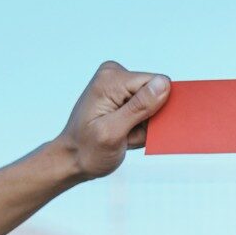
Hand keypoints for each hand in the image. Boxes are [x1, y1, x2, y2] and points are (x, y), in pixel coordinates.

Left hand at [55, 61, 171, 180]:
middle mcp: (115, 75)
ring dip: (144, 127)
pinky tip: (124, 134)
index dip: (153, 111)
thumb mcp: (113, 132)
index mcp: (111, 79)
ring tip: (123, 136)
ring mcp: (119, 85)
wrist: (72, 159)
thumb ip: (139, 107)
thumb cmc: (87, 150)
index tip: (133, 127)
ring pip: (154, 106)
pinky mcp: (123, 96)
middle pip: (156, 94)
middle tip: (125, 134)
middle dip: (148, 120)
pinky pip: (148, 111)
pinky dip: (141, 128)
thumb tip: (163, 83)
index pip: (157, 84)